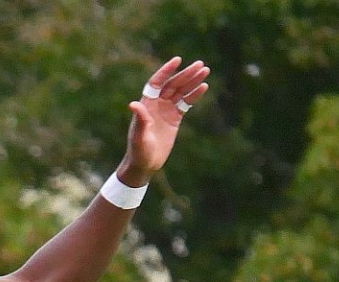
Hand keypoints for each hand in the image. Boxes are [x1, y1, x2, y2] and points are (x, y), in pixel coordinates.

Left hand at [117, 57, 210, 184]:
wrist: (145, 164)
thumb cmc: (138, 151)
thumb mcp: (138, 136)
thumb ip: (139, 120)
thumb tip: (133, 104)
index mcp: (147, 104)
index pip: (157, 82)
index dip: (166, 70)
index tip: (177, 60)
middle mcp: (157, 104)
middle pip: (173, 84)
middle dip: (186, 74)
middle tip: (200, 64)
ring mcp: (166, 110)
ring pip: (181, 91)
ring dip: (193, 81)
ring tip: (205, 70)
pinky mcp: (175, 118)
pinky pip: (186, 103)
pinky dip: (194, 95)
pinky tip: (204, 86)